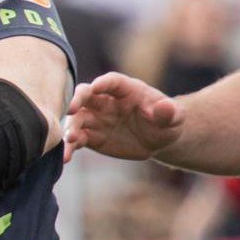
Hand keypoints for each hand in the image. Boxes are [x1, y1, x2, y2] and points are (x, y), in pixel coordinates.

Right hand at [64, 72, 184, 161]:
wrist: (157, 140)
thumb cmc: (167, 122)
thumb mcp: (174, 118)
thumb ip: (169, 112)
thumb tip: (166, 107)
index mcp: (126, 90)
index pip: (112, 82)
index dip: (104, 83)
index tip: (96, 86)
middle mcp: (106, 101)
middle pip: (86, 95)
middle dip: (77, 99)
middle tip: (71, 109)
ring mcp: (96, 118)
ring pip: (77, 119)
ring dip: (70, 128)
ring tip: (69, 140)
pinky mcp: (91, 137)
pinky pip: (77, 140)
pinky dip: (69, 147)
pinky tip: (65, 157)